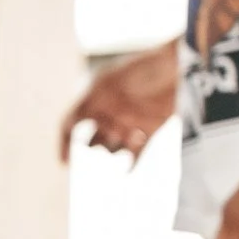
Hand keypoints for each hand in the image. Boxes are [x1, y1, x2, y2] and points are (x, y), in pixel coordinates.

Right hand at [60, 41, 179, 160]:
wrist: (174, 65)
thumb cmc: (139, 69)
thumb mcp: (104, 84)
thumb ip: (85, 105)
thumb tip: (70, 127)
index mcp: (94, 99)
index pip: (71, 125)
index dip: (64, 143)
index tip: (64, 161)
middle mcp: (110, 113)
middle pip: (95, 142)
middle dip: (97, 143)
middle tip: (111, 128)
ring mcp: (131, 121)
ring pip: (115, 149)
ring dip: (117, 148)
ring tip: (131, 132)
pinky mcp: (152, 127)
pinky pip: (138, 153)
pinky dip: (132, 165)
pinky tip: (127, 173)